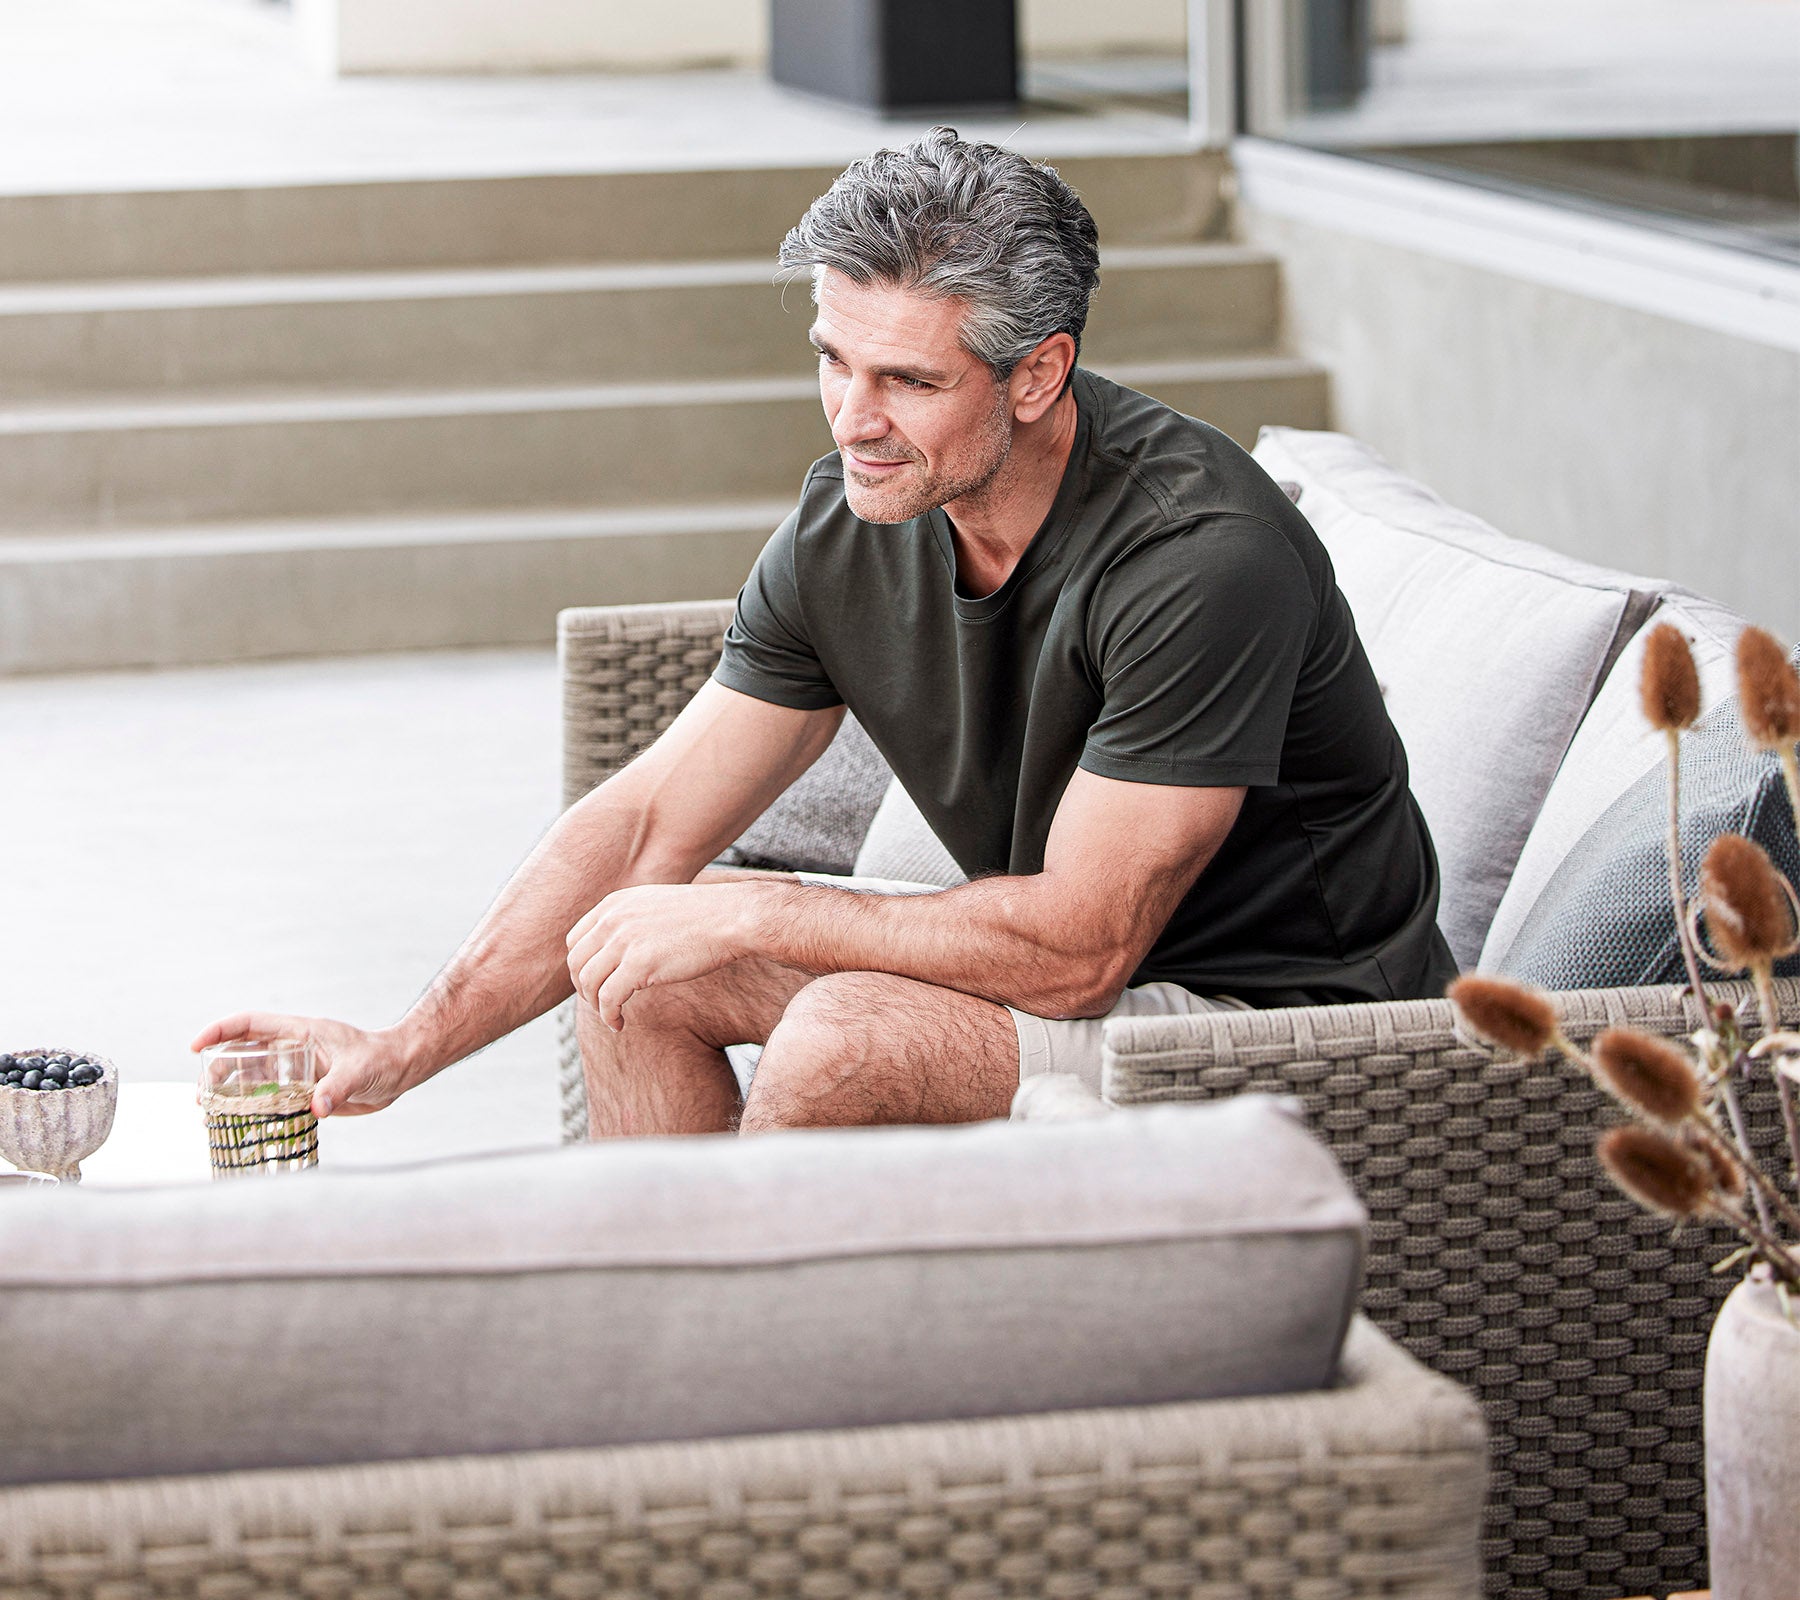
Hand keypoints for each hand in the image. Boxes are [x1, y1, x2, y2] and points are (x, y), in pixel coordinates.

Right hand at [189, 1012, 415, 1118]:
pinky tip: (238, 1123)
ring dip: (229, 1092)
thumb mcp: (361, 1071)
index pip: (251, 1024)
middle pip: (243, 1053)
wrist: (402, 1070)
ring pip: (252, 1077)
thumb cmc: (385, 1060)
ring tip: (209, 1113)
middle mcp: (294, 1049)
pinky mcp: (305, 1089)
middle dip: (216, 1070)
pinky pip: (270, 1097)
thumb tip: (317, 1108)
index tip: (196, 1047)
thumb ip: (338, 1087)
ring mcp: (297, 1069)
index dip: (220, 1031)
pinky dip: (251, 1108)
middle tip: (202, 1096)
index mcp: (301, 1032)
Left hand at [565, 882, 763, 1029]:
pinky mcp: (639, 964)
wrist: (732, 918)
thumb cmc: (703, 917)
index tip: (595, 984)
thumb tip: (618, 948)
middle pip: (576, 963)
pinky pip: (608, 999)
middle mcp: (613, 919)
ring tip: (611, 1016)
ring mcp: (624, 941)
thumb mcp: (655, 906)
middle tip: (600, 1004)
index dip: (580, 967)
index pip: (575, 940)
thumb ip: (630, 921)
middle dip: (583, 989)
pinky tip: (619, 1024)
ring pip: (589, 983)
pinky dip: (608, 1016)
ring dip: (595, 1006)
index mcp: (614, 904)